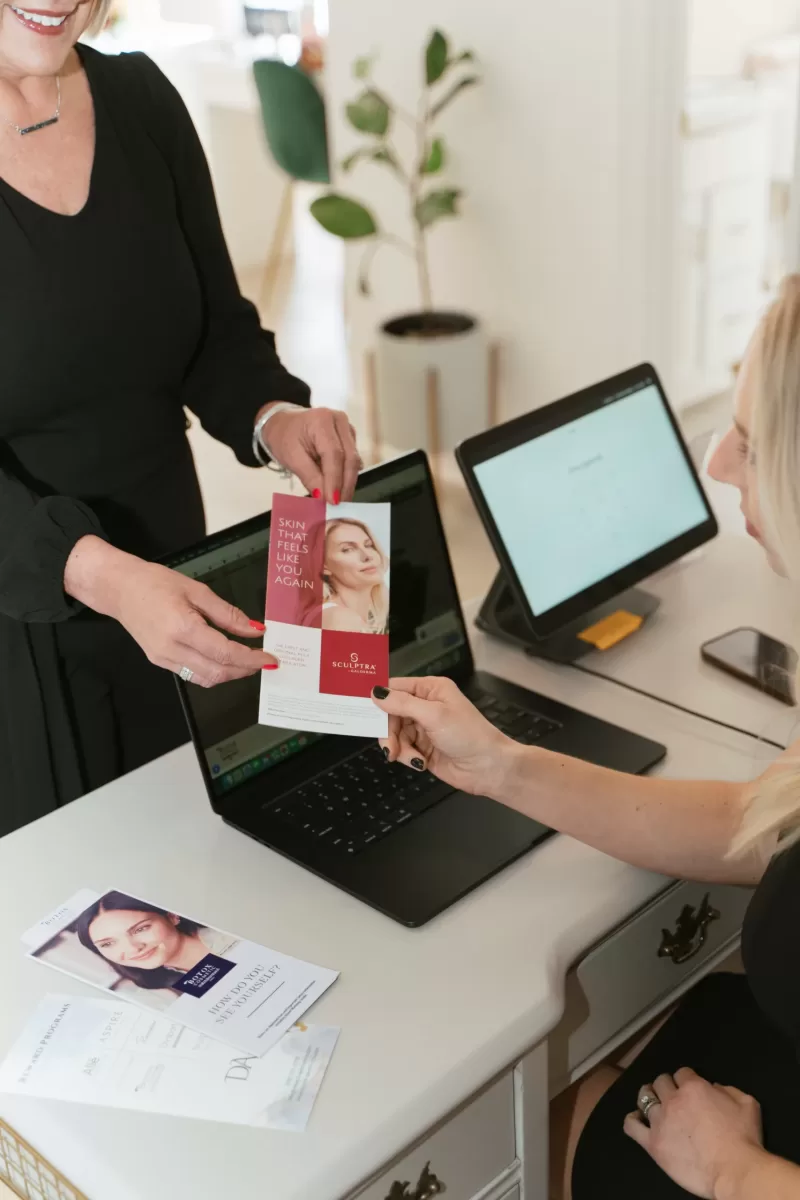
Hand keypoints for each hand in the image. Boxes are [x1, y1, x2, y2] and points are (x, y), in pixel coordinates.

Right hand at [64, 537, 277, 687]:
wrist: (118, 588)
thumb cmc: (155, 582)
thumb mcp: (197, 590)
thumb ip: (227, 613)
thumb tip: (254, 629)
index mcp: (183, 628)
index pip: (225, 652)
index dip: (251, 658)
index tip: (270, 657)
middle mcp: (172, 649)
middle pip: (218, 672)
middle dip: (245, 670)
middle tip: (263, 660)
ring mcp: (163, 659)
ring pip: (205, 679)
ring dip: (230, 674)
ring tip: (247, 661)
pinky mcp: (159, 661)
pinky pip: (192, 675)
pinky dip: (213, 671)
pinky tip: (223, 659)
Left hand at [260, 405, 360, 502]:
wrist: (284, 424)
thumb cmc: (284, 438)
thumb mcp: (291, 458)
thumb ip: (310, 477)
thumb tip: (324, 498)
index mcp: (322, 420)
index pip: (334, 454)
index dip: (335, 480)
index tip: (332, 501)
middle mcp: (339, 421)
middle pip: (349, 458)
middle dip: (345, 485)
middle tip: (338, 506)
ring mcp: (347, 429)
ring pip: (354, 461)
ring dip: (347, 483)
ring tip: (338, 501)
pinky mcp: (350, 438)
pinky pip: (352, 460)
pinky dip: (346, 476)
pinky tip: (339, 489)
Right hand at [371, 677, 519, 796]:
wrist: (488, 768)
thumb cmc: (471, 736)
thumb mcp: (434, 715)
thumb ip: (402, 703)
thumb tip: (377, 692)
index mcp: (430, 689)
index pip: (394, 687)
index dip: (379, 698)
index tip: (363, 709)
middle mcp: (425, 706)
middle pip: (389, 713)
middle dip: (387, 731)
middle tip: (390, 745)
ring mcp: (423, 728)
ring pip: (393, 733)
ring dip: (398, 747)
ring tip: (410, 757)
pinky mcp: (422, 748)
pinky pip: (401, 749)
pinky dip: (406, 757)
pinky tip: (419, 762)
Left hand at [624, 1068, 763, 1198]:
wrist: (735, 1170)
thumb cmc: (744, 1139)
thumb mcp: (747, 1104)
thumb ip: (729, 1090)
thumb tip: (714, 1087)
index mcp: (694, 1087)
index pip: (682, 1073)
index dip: (686, 1079)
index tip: (689, 1088)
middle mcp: (673, 1099)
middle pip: (661, 1082)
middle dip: (667, 1086)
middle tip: (673, 1097)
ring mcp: (660, 1121)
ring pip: (645, 1098)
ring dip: (649, 1097)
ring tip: (653, 1103)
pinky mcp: (652, 1143)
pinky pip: (631, 1126)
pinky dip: (632, 1120)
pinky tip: (637, 1120)